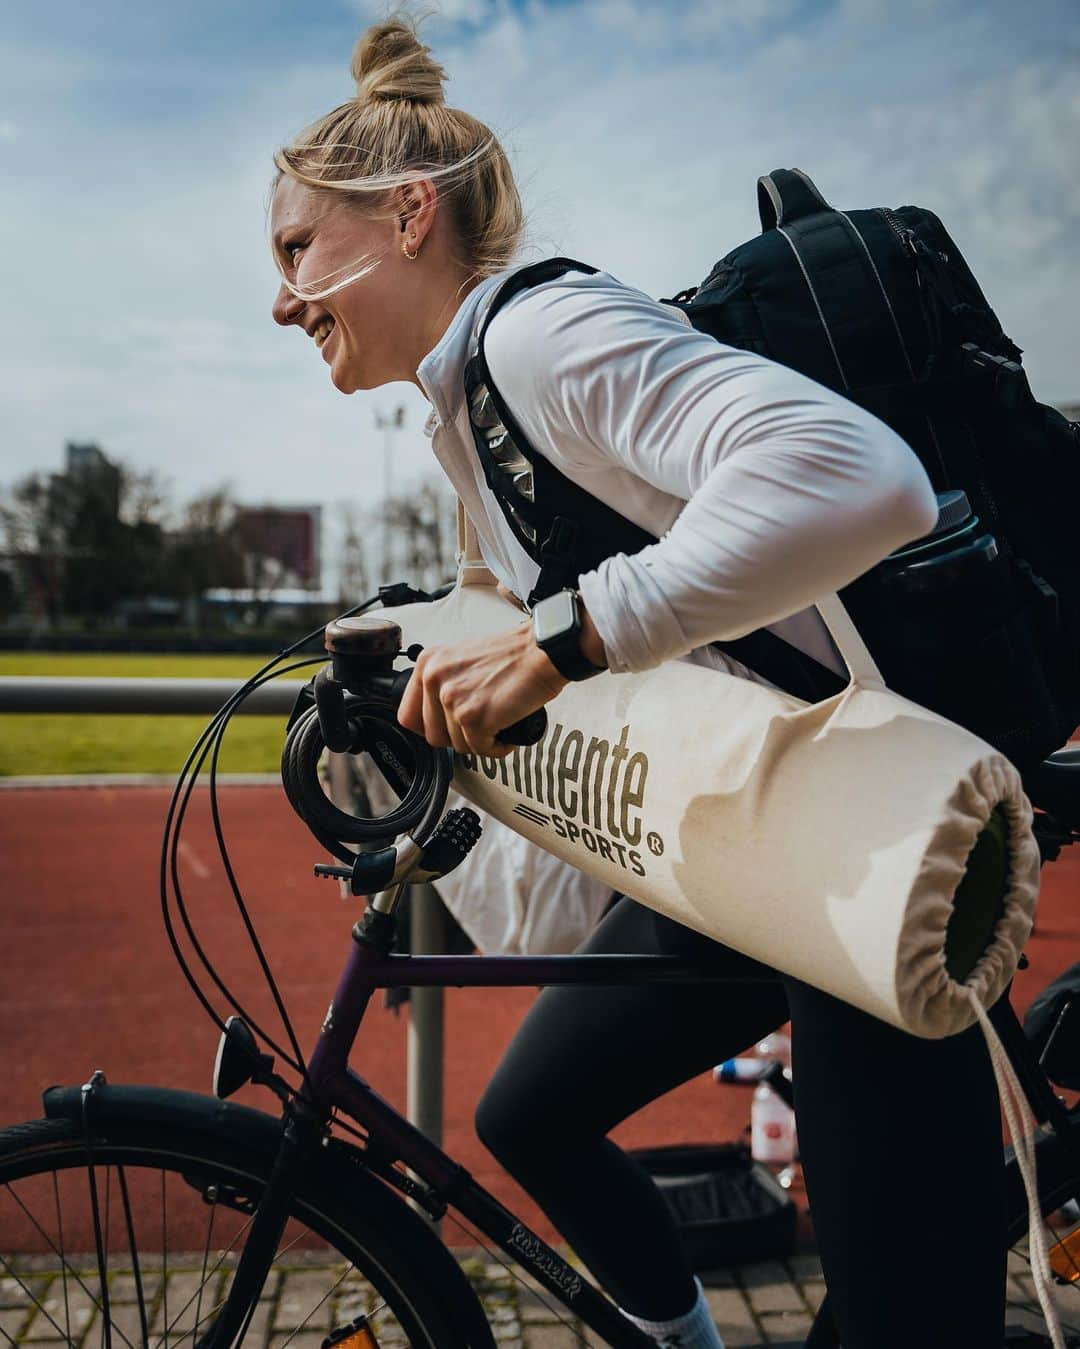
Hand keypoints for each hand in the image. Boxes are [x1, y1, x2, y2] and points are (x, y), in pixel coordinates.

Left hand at [397, 622, 567, 757]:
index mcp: (428, 663)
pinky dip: (496, 748)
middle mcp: (435, 679)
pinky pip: (479, 750)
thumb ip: (443, 682)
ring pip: (456, 745)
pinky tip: (505, 734)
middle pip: (432, 735)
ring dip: (479, 742)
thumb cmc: (512, 655)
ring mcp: (453, 699)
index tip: (445, 729)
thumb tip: (436, 716)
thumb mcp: (461, 659)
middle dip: (457, 738)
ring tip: (496, 726)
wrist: (541, 651)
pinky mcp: (474, 717)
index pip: (408, 715)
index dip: (429, 728)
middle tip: (477, 728)